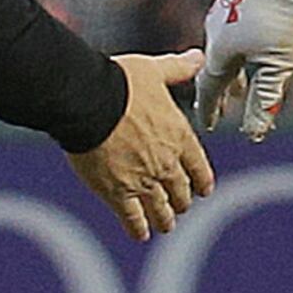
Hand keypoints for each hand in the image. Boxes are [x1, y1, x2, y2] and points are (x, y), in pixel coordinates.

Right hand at [69, 51, 216, 240]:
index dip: (201, 180)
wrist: (90, 101)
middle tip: (179, 207)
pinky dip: (138, 228)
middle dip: (180, 200)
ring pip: (160, 209)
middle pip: (180, 191)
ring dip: (164, 219)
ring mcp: (143, 181)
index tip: (203, 190)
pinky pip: (132, 218)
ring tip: (164, 225)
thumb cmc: (121, 82)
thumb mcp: (155, 71)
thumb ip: (178, 69)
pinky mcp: (117, 193)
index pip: (198, 166)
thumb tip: (197, 57)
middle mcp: (166, 163)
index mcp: (179, 136)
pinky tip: (140, 235)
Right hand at [192, 0, 292, 140]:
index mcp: (220, 51)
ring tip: (242, 83)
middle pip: (215, 68)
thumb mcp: (279, 64)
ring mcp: (226, 9)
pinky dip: (240, 47)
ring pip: (226, 47)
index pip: (209, 88)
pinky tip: (253, 43)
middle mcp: (216, 30)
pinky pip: (234, 29)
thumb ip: (265, 100)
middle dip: (222, 92)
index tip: (208, 125)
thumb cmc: (285, 14)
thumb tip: (254, 134)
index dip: (210, 109)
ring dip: (233, 69)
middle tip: (224, 110)